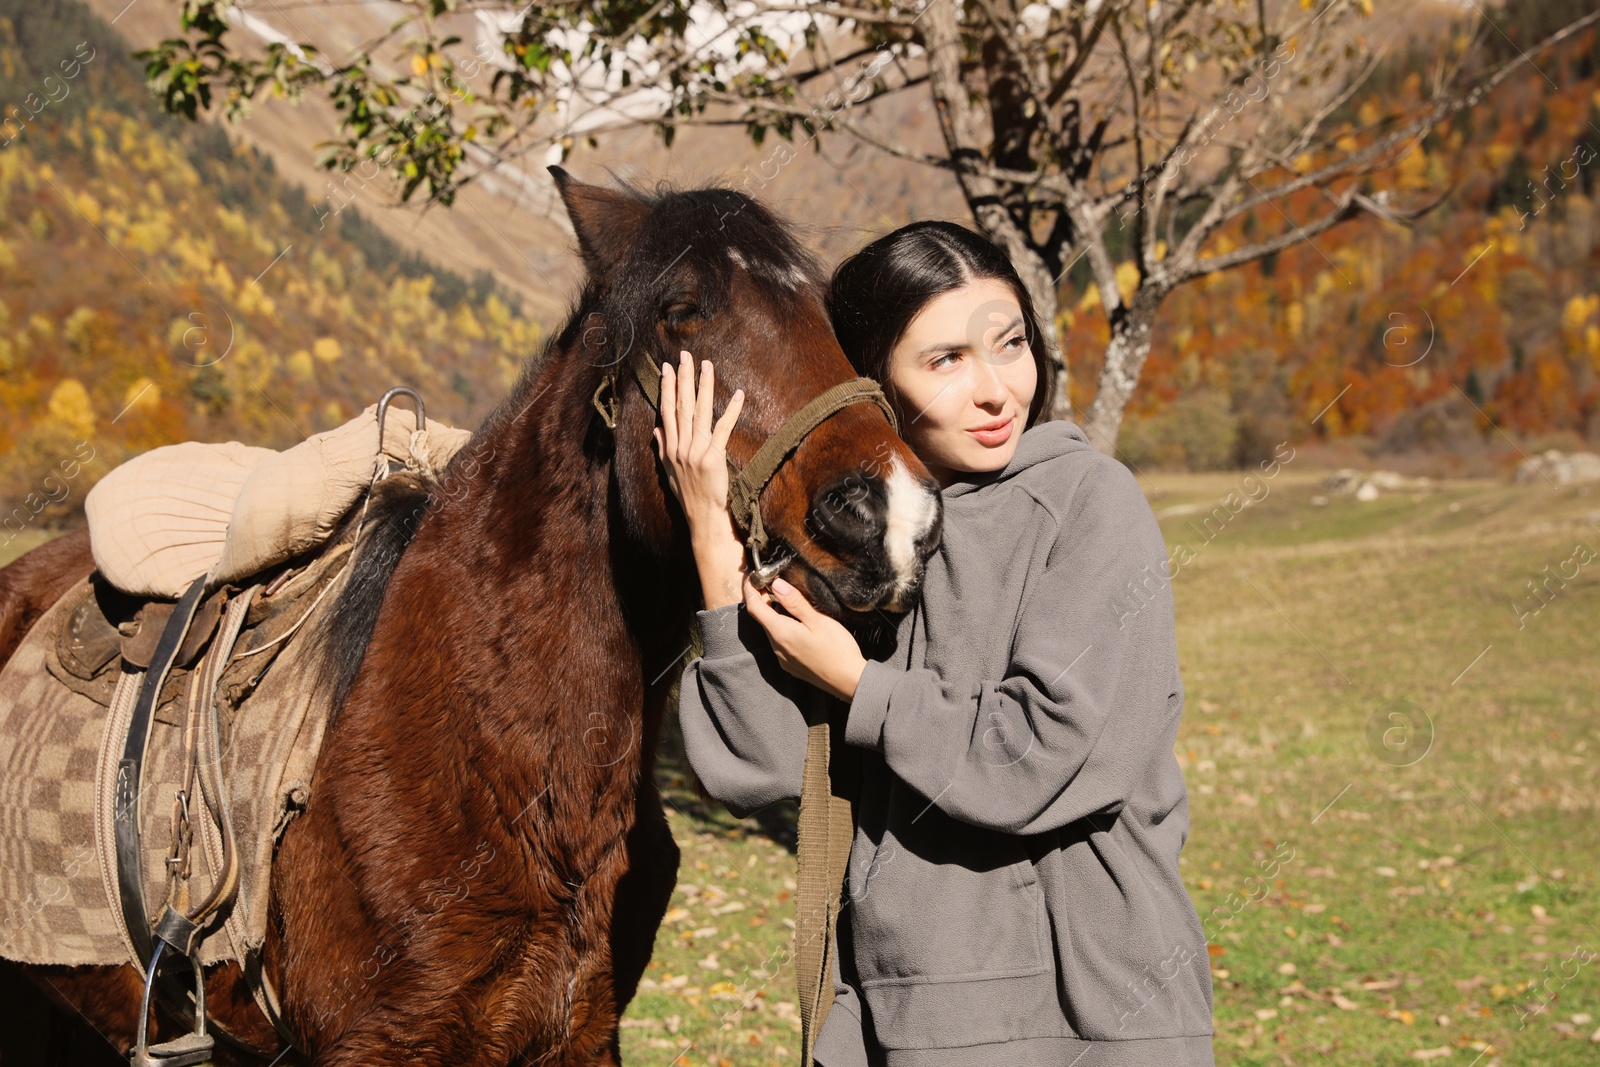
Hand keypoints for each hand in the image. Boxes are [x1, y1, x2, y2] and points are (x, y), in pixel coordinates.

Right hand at [653, 349, 747, 609]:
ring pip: (699, 412)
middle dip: (683, 378)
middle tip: (684, 356)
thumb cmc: (689, 498)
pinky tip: (737, 395)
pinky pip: (723, 429)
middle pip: (681, 406)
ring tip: (706, 365)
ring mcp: (695, 451)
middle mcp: (680, 447)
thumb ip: (662, 450)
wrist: (703, 519)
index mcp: (670, 448)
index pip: (667, 411)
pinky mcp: (713, 458)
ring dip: (703, 387)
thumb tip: (656, 430)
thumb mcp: (669, 474)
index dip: (668, 388)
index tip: (668, 368)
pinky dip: (731, 411)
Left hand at [743, 572, 867, 702]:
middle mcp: (777, 647)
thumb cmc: (837, 650)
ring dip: (773, 614)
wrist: (849, 682)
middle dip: (762, 600)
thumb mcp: (818, 620)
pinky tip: (796, 623)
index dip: (749, 590)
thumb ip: (795, 602)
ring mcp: (783, 658)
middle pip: (762, 619)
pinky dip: (781, 627)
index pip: (754, 608)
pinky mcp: (791, 665)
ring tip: (786, 600)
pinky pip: (780, 642)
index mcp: (781, 633)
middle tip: (771, 582)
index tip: (750, 576)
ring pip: (771, 630)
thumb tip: (776, 584)